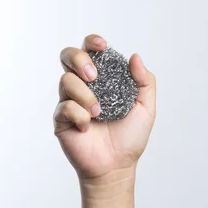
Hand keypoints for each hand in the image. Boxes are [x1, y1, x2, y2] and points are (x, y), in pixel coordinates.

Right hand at [53, 34, 155, 178]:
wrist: (117, 165)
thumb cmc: (130, 137)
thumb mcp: (146, 108)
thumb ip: (144, 82)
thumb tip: (134, 57)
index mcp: (103, 79)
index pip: (91, 51)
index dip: (92, 42)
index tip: (102, 46)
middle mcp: (83, 86)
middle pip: (67, 55)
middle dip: (79, 60)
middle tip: (93, 77)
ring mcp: (70, 101)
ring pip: (65, 81)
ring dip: (85, 95)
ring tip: (99, 112)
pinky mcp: (61, 119)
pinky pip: (64, 107)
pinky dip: (79, 115)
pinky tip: (88, 127)